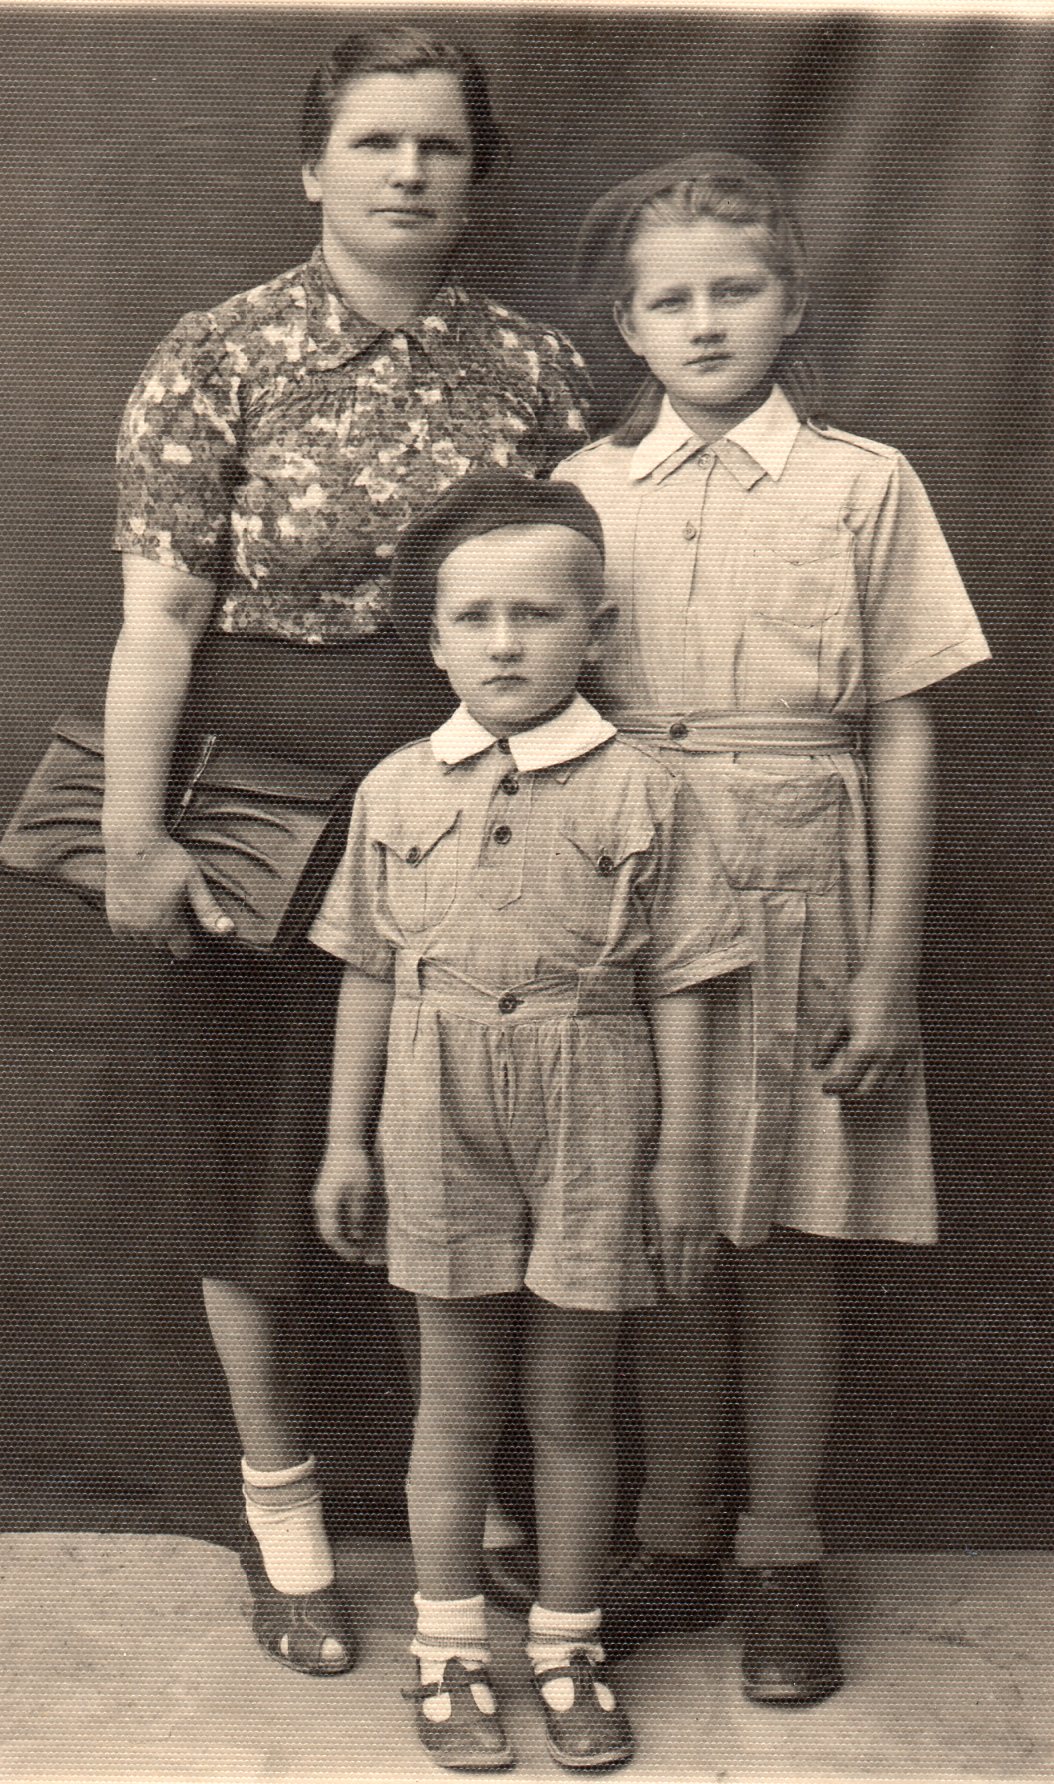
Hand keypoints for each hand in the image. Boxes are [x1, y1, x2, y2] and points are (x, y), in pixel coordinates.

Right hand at [104, 832, 234, 958]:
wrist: (132, 842)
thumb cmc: (168, 859)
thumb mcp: (194, 882)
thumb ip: (209, 911)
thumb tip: (230, 932)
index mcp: (167, 925)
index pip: (183, 951)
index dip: (189, 938)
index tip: (189, 921)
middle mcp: (144, 930)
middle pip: (163, 945)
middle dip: (170, 933)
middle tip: (172, 906)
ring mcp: (126, 924)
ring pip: (144, 940)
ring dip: (150, 931)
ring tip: (156, 904)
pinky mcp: (113, 916)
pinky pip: (125, 934)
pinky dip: (132, 926)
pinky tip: (141, 906)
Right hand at [313, 1143, 382, 1264]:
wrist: (346, 1138)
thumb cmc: (357, 1163)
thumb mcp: (363, 1191)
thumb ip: (359, 1215)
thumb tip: (357, 1236)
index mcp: (328, 1204)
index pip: (333, 1235)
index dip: (345, 1248)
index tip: (357, 1257)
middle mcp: (320, 1202)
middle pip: (327, 1231)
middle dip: (341, 1244)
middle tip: (356, 1254)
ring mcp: (320, 1195)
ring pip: (327, 1222)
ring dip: (339, 1233)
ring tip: (355, 1242)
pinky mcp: (325, 1189)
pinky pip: (329, 1212)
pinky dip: (339, 1221)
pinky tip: (351, 1222)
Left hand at [645, 1153, 718, 1300]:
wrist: (688, 1157)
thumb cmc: (662, 1177)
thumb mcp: (650, 1202)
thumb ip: (652, 1229)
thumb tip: (652, 1254)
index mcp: (672, 1227)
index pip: (673, 1261)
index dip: (674, 1279)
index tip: (674, 1293)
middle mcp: (691, 1229)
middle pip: (690, 1264)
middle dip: (687, 1283)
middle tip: (685, 1298)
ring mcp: (705, 1224)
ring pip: (703, 1256)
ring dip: (699, 1274)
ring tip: (697, 1289)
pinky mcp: (713, 1217)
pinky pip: (712, 1243)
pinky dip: (709, 1258)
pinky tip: (707, 1267)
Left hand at [812, 970, 920, 1099]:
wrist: (891, 976)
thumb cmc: (861, 994)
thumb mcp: (838, 1019)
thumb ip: (826, 1045)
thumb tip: (816, 1066)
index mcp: (864, 1049)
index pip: (846, 1082)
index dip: (833, 1087)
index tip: (825, 1087)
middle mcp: (885, 1055)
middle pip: (866, 1090)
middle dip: (850, 1092)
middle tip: (839, 1087)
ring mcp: (902, 1053)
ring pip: (887, 1085)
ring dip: (871, 1086)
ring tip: (858, 1080)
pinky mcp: (913, 1047)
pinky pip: (906, 1074)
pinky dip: (893, 1078)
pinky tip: (882, 1072)